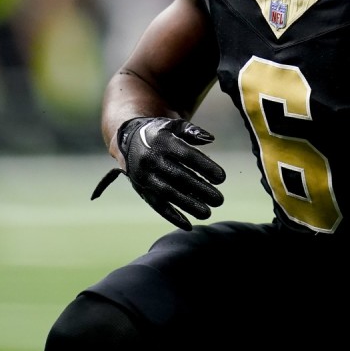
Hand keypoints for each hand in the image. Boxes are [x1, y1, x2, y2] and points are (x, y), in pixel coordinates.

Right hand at [91, 116, 225, 229]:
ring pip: (168, 193)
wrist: (128, 140)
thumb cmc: (159, 133)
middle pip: (179, 177)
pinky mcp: (141, 189)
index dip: (205, 166)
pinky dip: (171, 216)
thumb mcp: (173, 126)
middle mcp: (151, 159)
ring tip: (207, 213)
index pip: (187, 155)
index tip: (222, 178)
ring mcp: (145, 176)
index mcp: (162, 141)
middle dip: (200, 189)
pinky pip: (156, 204)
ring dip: (188, 205)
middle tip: (219, 200)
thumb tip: (210, 139)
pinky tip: (188, 225)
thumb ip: (192, 131)